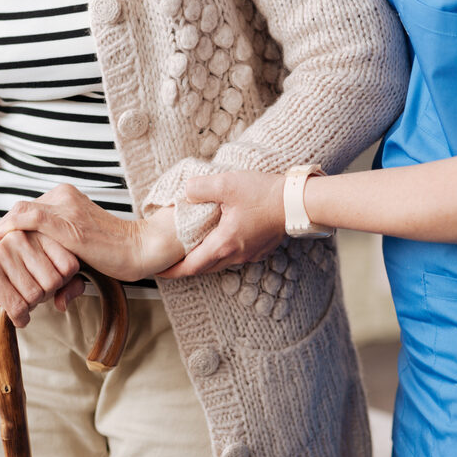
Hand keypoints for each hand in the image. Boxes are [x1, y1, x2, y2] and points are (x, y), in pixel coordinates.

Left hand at [0, 184, 184, 281]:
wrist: (141, 249)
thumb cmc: (118, 256)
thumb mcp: (83, 259)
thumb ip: (66, 269)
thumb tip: (59, 300)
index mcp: (66, 199)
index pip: (27, 212)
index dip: (5, 232)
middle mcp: (62, 197)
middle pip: (18, 212)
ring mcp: (64, 207)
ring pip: (18, 215)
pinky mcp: (66, 221)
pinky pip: (27, 219)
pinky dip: (7, 232)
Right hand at [0, 231, 83, 325]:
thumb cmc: (11, 279)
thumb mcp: (43, 277)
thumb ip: (68, 285)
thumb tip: (65, 303)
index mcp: (38, 232)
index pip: (70, 265)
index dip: (62, 283)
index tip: (44, 282)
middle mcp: (21, 237)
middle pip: (54, 281)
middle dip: (44, 296)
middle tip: (29, 294)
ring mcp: (3, 252)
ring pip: (35, 295)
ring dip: (30, 307)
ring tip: (19, 299)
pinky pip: (17, 306)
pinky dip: (20, 318)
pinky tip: (15, 316)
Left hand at [158, 171, 286, 277]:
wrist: (298, 201)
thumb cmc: (265, 194)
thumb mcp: (226, 184)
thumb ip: (200, 188)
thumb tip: (186, 192)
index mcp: (224, 244)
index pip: (191, 266)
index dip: (173, 271)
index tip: (159, 272)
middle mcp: (236, 255)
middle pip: (204, 268)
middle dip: (185, 268)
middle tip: (170, 263)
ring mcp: (250, 253)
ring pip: (220, 263)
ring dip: (203, 260)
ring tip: (190, 252)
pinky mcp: (259, 248)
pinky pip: (234, 256)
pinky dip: (220, 252)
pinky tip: (218, 239)